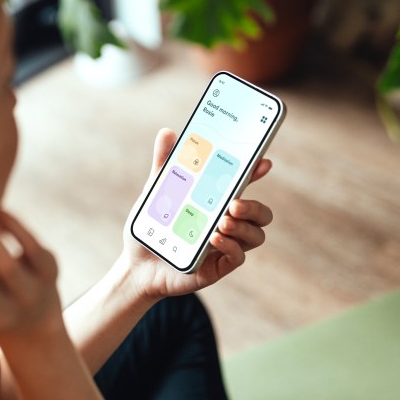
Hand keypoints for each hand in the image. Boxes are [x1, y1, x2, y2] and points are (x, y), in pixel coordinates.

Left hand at [122, 128, 273, 300]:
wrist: (136, 266)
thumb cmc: (152, 229)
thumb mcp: (155, 193)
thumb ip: (164, 164)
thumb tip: (167, 132)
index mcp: (216, 203)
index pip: (244, 185)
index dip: (257, 172)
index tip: (263, 162)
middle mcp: (226, 223)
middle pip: (260, 213)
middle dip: (254, 205)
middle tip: (234, 203)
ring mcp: (224, 246)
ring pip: (256, 235)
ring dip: (244, 226)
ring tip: (221, 221)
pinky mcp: (217, 267)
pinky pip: (238, 257)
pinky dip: (231, 246)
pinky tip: (214, 238)